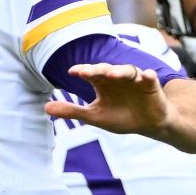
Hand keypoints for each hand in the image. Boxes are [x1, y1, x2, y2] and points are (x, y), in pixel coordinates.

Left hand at [44, 63, 172, 136]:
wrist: (147, 125)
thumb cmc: (120, 117)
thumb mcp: (94, 116)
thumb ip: (72, 111)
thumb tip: (45, 107)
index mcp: (102, 82)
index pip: (91, 73)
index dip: (82, 71)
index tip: (72, 72)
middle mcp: (117, 77)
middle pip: (106, 69)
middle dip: (98, 69)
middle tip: (88, 72)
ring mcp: (134, 79)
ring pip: (126, 70)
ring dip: (120, 71)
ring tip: (113, 74)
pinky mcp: (150, 85)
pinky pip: (149, 77)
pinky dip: (147, 76)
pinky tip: (146, 75)